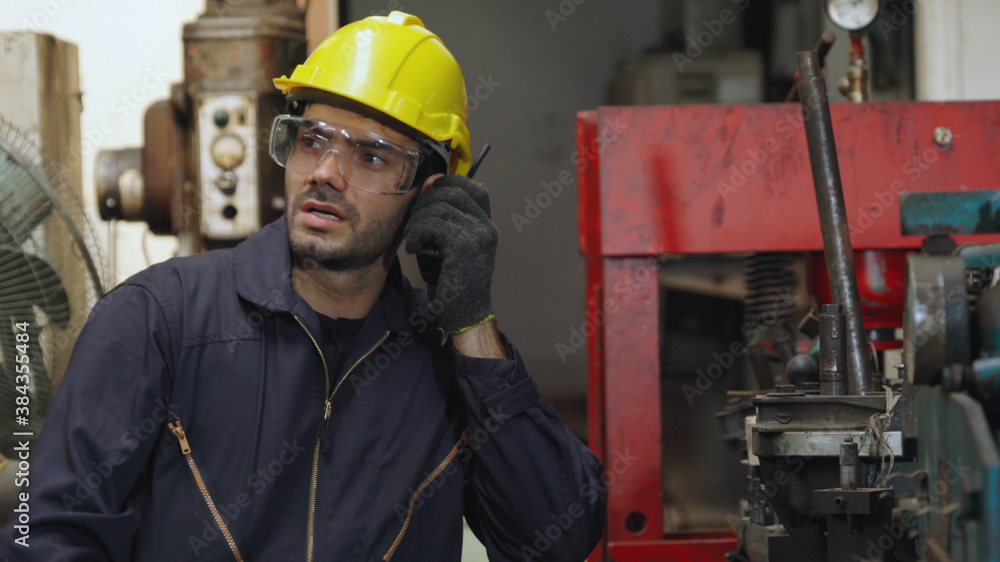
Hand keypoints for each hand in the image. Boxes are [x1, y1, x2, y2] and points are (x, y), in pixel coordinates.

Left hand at [405, 175, 496, 334]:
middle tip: (413, 222)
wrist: (466, 315)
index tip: (428, 200)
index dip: (447, 185)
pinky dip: (417, 233)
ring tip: (411, 237)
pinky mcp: (463, 247)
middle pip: (452, 192)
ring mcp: (478, 236)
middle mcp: (486, 227)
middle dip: (425, 202)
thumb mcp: (453, 246)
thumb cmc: (455, 283)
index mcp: (486, 225)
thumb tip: (430, 183)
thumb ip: (447, 219)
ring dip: (417, 220)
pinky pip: (433, 225)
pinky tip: (412, 247)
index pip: (471, 186)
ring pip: (439, 207)